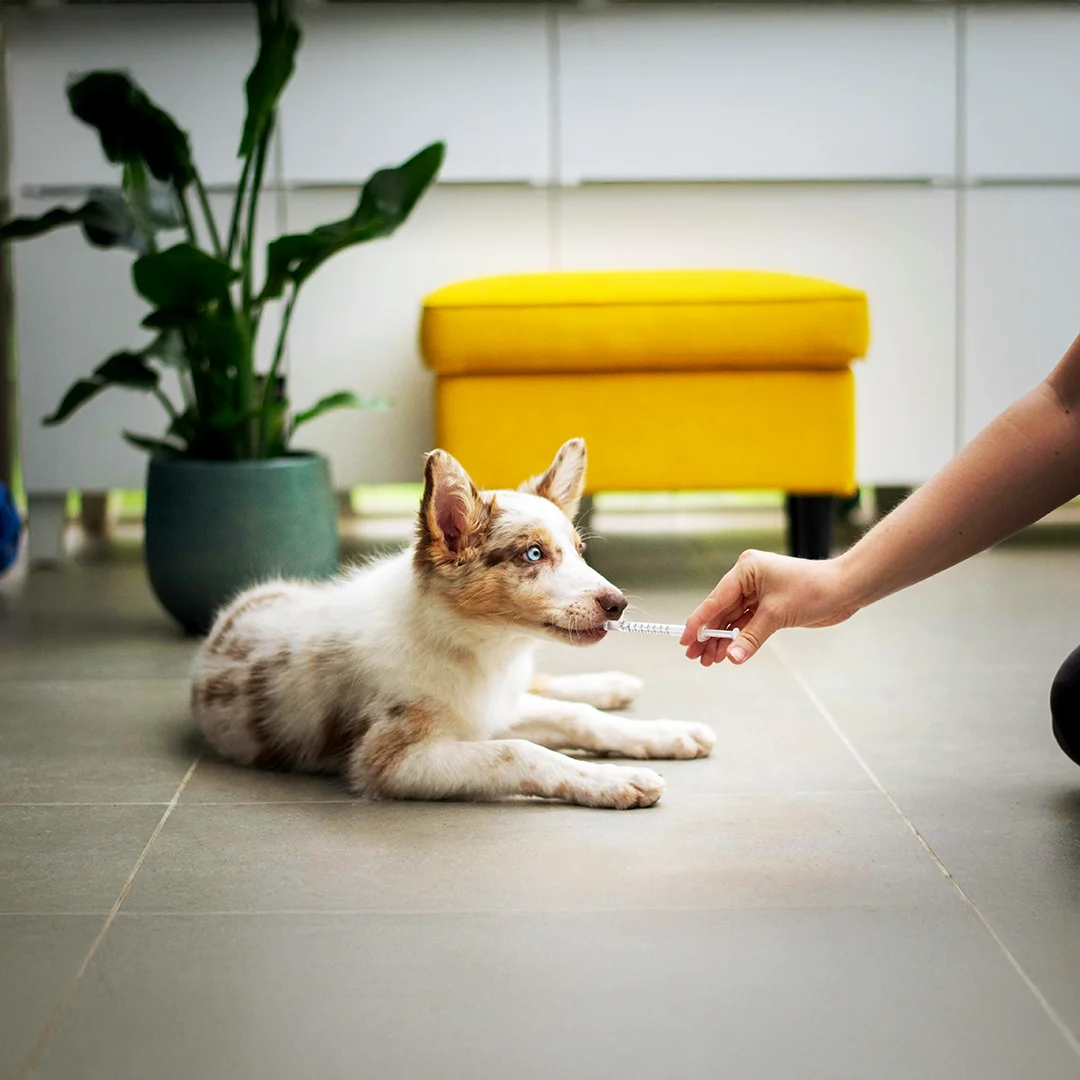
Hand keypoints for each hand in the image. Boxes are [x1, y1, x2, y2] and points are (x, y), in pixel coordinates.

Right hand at [680, 550, 858, 665]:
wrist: (845, 589)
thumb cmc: (814, 590)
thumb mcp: (777, 614)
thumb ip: (751, 637)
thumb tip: (732, 657)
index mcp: (746, 570)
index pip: (715, 599)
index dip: (699, 622)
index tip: (685, 640)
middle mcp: (748, 579)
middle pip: (721, 611)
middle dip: (709, 635)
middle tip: (694, 657)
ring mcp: (758, 592)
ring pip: (732, 619)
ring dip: (722, 640)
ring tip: (709, 661)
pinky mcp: (768, 605)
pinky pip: (746, 623)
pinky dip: (738, 638)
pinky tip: (728, 653)